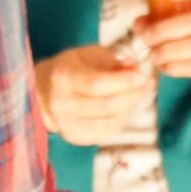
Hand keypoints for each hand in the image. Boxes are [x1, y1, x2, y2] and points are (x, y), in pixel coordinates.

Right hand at [35, 43, 154, 145]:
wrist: (43, 92)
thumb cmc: (69, 69)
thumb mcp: (87, 54)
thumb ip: (111, 60)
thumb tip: (132, 67)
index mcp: (63, 78)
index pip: (97, 84)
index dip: (124, 81)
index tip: (143, 76)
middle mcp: (62, 104)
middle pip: (107, 105)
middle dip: (134, 94)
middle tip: (147, 83)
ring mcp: (68, 124)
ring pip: (111, 121)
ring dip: (132, 107)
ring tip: (140, 93)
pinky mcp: (76, 137)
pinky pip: (108, 131)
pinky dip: (123, 118)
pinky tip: (127, 106)